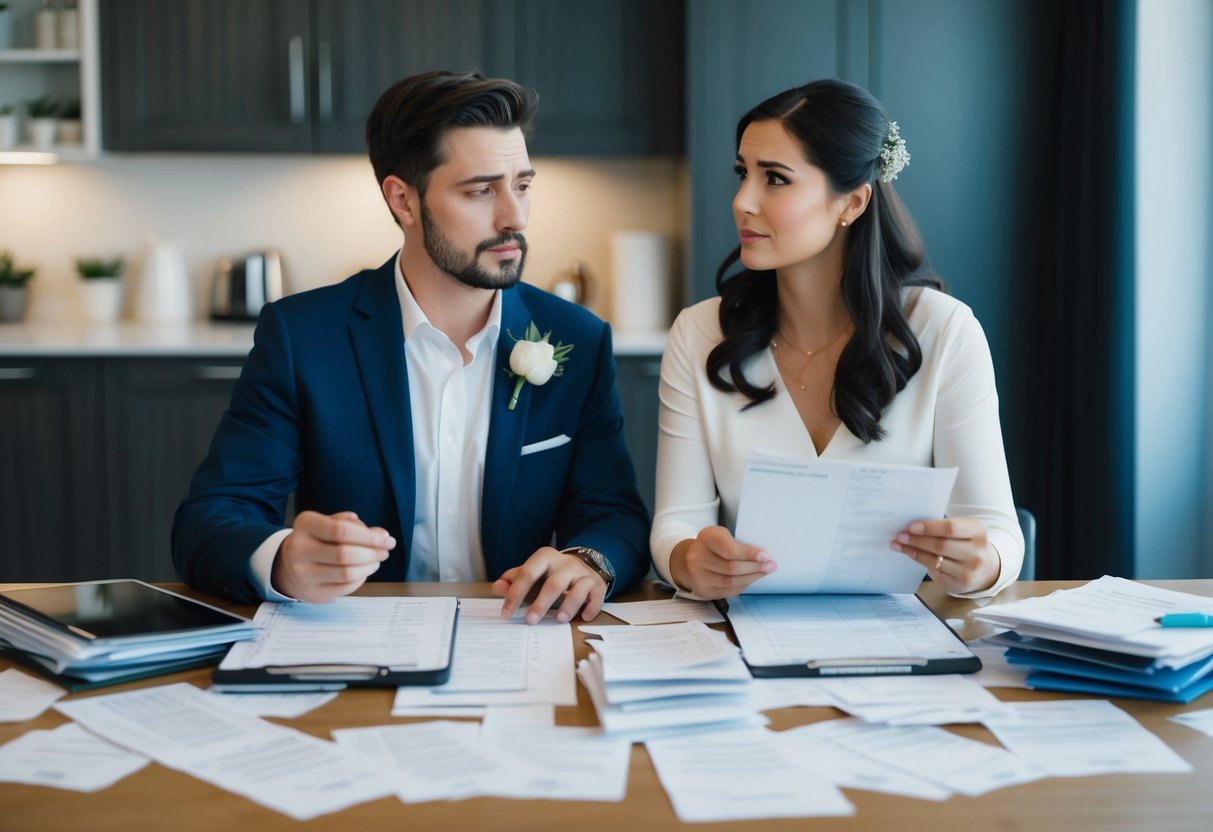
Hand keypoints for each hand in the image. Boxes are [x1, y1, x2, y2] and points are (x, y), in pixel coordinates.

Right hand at [271, 511, 395, 602]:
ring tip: (376, 560)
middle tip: (385, 551)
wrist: (291, 565)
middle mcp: (299, 549)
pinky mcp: (313, 593)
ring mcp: (303, 574)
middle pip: (345, 554)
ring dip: (369, 566)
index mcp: (305, 524)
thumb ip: (356, 526)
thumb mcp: (331, 523)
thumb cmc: (319, 539)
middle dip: (372, 553)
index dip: (369, 536)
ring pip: (346, 573)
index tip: (387, 539)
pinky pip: (345, 587)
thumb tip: (383, 536)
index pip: (341, 530)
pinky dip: (361, 578)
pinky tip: (363, 571)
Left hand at [492, 547, 605, 624]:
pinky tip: (583, 617)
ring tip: (559, 619)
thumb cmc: (552, 573)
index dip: (515, 594)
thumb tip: (497, 587)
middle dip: (541, 603)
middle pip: (553, 584)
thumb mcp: (533, 572)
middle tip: (530, 621)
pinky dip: (590, 608)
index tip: (506, 613)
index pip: (528, 574)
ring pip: (577, 589)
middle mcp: (566, 564)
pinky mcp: (597, 585)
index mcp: (545, 557)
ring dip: (569, 606)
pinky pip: (595, 597)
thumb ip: (514, 579)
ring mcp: (583, 574)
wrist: (585, 564)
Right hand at [669, 525, 775, 599]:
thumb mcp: (723, 536)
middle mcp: (697, 556)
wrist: (692, 558)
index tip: (765, 555)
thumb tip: (763, 556)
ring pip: (730, 581)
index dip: (748, 554)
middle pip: (731, 567)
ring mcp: (697, 575)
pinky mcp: (703, 589)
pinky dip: (743, 585)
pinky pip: (727, 591)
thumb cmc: (714, 545)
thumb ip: (738, 543)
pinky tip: (750, 579)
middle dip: (754, 567)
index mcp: (706, 537)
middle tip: (770, 566)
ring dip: (751, 577)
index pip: (728, 548)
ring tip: (764, 572)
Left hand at [890, 516, 1000, 593]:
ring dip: (913, 550)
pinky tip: (909, 553)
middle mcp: (977, 551)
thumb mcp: (962, 530)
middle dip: (917, 540)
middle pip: (941, 544)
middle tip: (900, 535)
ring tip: (899, 544)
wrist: (985, 568)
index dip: (929, 527)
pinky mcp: (961, 582)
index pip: (950, 528)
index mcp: (977, 531)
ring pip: (935, 559)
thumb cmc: (965, 543)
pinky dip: (919, 559)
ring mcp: (970, 569)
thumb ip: (941, 527)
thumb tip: (911, 526)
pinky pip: (934, 570)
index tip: (911, 526)